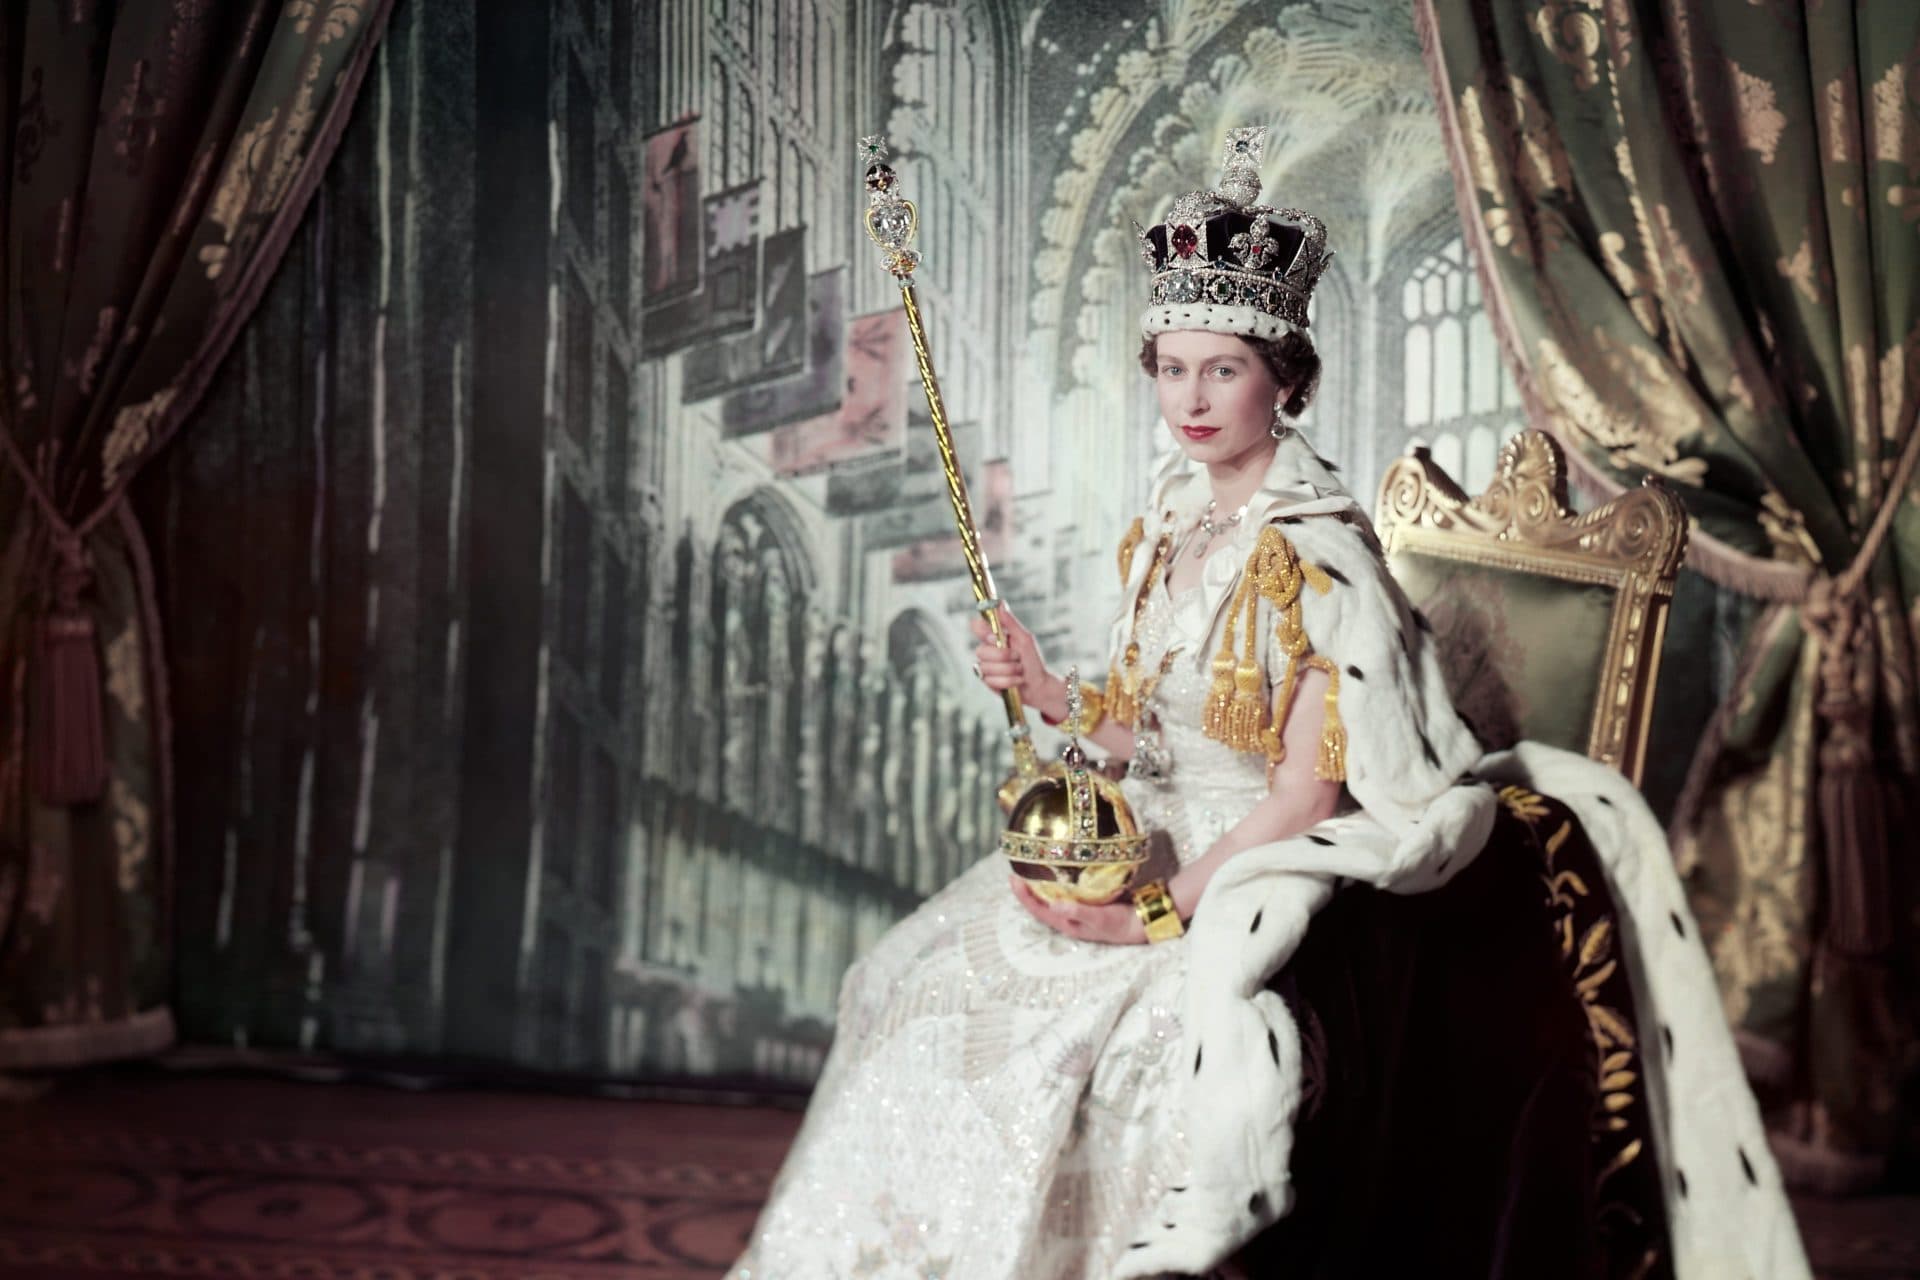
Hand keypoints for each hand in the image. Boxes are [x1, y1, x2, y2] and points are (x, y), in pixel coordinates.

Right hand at [968, 604, 1064, 719]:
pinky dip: (1008, 681)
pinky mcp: (987, 682)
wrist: (1038, 685)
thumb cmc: (1033, 660)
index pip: (976, 626)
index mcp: (995, 637)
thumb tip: (1000, 603)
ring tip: (1019, 670)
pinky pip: (991, 680)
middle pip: (980, 650)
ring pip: (987, 667)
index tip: (996, 637)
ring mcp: (985, 666)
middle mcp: (987, 650)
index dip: (983, 632)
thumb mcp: (1025, 639)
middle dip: (1003, 656)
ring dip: (1009, 670)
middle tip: (1017, 657)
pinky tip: (1016, 681)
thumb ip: (1011, 623)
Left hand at [1008, 876, 1145, 944]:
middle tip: (1015, 870)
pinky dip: (1057, 881)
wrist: (1141, 923)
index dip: (1024, 897)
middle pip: (1040, 903)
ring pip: (1051, 897)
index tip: (1013, 879)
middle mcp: (1068, 918)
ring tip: (1030, 868)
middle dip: (1027, 889)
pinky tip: (1056, 869)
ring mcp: (1077, 910)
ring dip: (1039, 884)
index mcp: (1067, 924)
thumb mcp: (1099, 918)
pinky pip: (1065, 891)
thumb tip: (1053, 904)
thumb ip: (1077, 911)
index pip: (1038, 910)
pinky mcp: (1086, 901)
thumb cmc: (1120, 924)